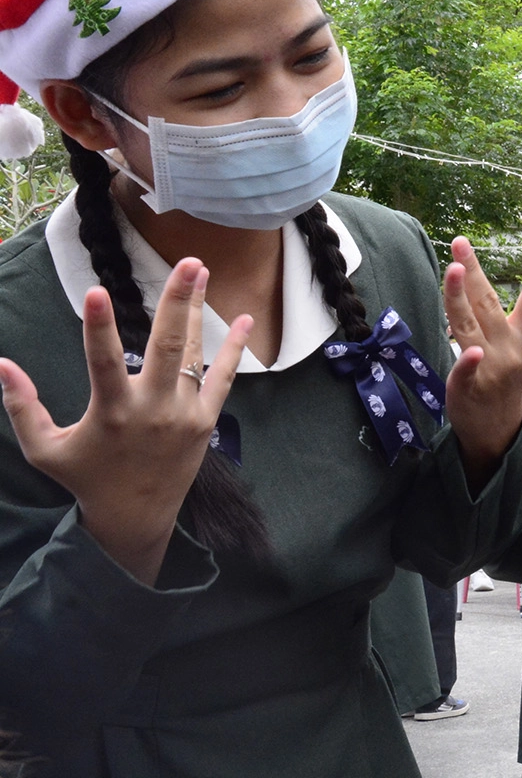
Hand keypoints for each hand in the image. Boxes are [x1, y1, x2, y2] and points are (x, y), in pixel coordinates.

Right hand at [0, 260, 250, 584]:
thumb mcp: (44, 449)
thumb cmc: (86, 477)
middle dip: (179, 302)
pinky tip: (243, 321)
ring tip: (201, 270)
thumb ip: (22, 406)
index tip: (95, 290)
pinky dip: (233, 349)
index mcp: (111, 413)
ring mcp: (184, 414)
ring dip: (198, 311)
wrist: (136, 516)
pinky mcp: (205, 421)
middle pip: (167, 347)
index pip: (102, 362)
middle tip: (189, 262)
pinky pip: (223, 378)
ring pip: (193, 354)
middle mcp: (152, 410)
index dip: (99, 326)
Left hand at [442, 238, 521, 485]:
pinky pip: (466, 370)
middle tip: (461, 243)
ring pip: (469, 325)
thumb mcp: (510, 348)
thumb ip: (491, 317)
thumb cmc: (500, 379)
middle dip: (474, 271)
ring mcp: (490, 368)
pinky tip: (472, 352)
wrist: (496, 430)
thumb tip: (472, 279)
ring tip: (456, 269)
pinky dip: (468, 361)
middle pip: (487, 303)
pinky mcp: (469, 387)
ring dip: (461, 297)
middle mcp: (508, 349)